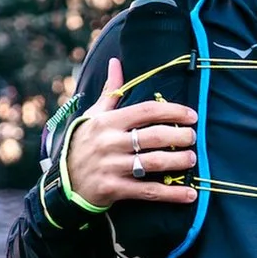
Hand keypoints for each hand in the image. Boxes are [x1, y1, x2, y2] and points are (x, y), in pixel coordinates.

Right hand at [64, 56, 197, 206]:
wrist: (63, 182)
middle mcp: (110, 142)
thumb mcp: (93, 116)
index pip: (146, 111)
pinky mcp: (114, 189)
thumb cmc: (84, 144)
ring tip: (192, 159)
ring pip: (154, 163)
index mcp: (108, 122)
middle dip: (180, 136)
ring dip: (179, 161)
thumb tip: (116, 62)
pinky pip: (148, 191)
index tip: (191, 116)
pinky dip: (172, 193)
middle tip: (193, 138)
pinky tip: (190, 194)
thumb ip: (110, 92)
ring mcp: (112, 167)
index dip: (173, 111)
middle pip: (155, 136)